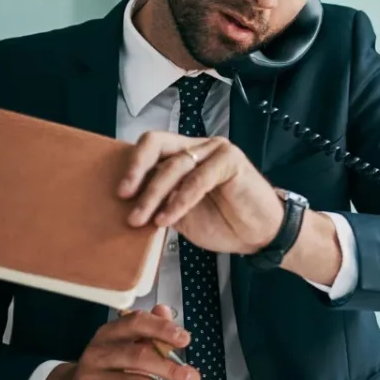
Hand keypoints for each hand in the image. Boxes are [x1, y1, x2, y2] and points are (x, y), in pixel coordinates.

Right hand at [43, 307, 197, 379]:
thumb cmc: (109, 367)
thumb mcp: (125, 344)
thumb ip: (148, 330)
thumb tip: (164, 311)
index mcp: (107, 334)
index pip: (135, 323)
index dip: (162, 329)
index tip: (184, 339)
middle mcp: (96, 355)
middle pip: (139, 356)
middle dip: (171, 368)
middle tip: (192, 378)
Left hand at [116, 131, 282, 255]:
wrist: (260, 236)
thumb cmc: (224, 223)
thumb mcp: (181, 214)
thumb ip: (160, 202)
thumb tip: (127, 205)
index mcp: (183, 156)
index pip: (150, 148)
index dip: (132, 166)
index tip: (119, 193)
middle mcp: (197, 147)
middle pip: (157, 144)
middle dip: (137, 170)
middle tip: (125, 197)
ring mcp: (215, 150)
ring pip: (175, 164)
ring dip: (155, 194)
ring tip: (144, 220)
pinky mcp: (231, 160)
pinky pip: (198, 179)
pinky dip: (180, 199)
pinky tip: (168, 218)